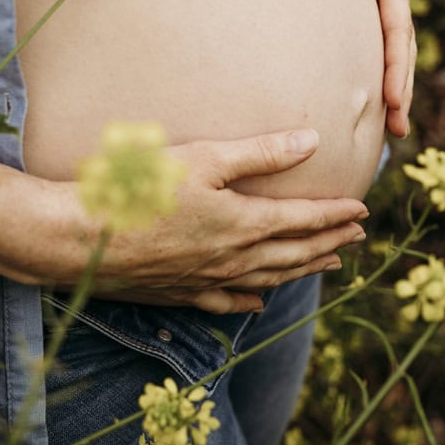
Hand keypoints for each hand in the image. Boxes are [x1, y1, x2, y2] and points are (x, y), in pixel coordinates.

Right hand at [76, 128, 368, 313]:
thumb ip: (261, 153)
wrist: (82, 238)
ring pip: (270, 278)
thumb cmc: (140, 189)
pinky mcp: (180, 294)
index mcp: (244, 223)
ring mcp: (208, 280)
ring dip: (303, 270)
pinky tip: (260, 303)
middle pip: (295, 252)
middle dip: (330, 242)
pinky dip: (250, 301)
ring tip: (329, 265)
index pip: (304, 219)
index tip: (362, 210)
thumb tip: (313, 141)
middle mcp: (234, 258)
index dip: (336, 214)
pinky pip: (227, 302)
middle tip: (357, 237)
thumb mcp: (205, 158)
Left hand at [329, 0, 415, 137]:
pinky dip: (381, 71)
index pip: (394, 27)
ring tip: (395, 128)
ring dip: (397, 88)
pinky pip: (378, 41)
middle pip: (401, 48)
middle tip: (399, 129)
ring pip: (394, 50)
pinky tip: (374, 100)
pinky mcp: (369, 0)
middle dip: (401, 89)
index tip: (391, 99)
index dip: (395, 65)